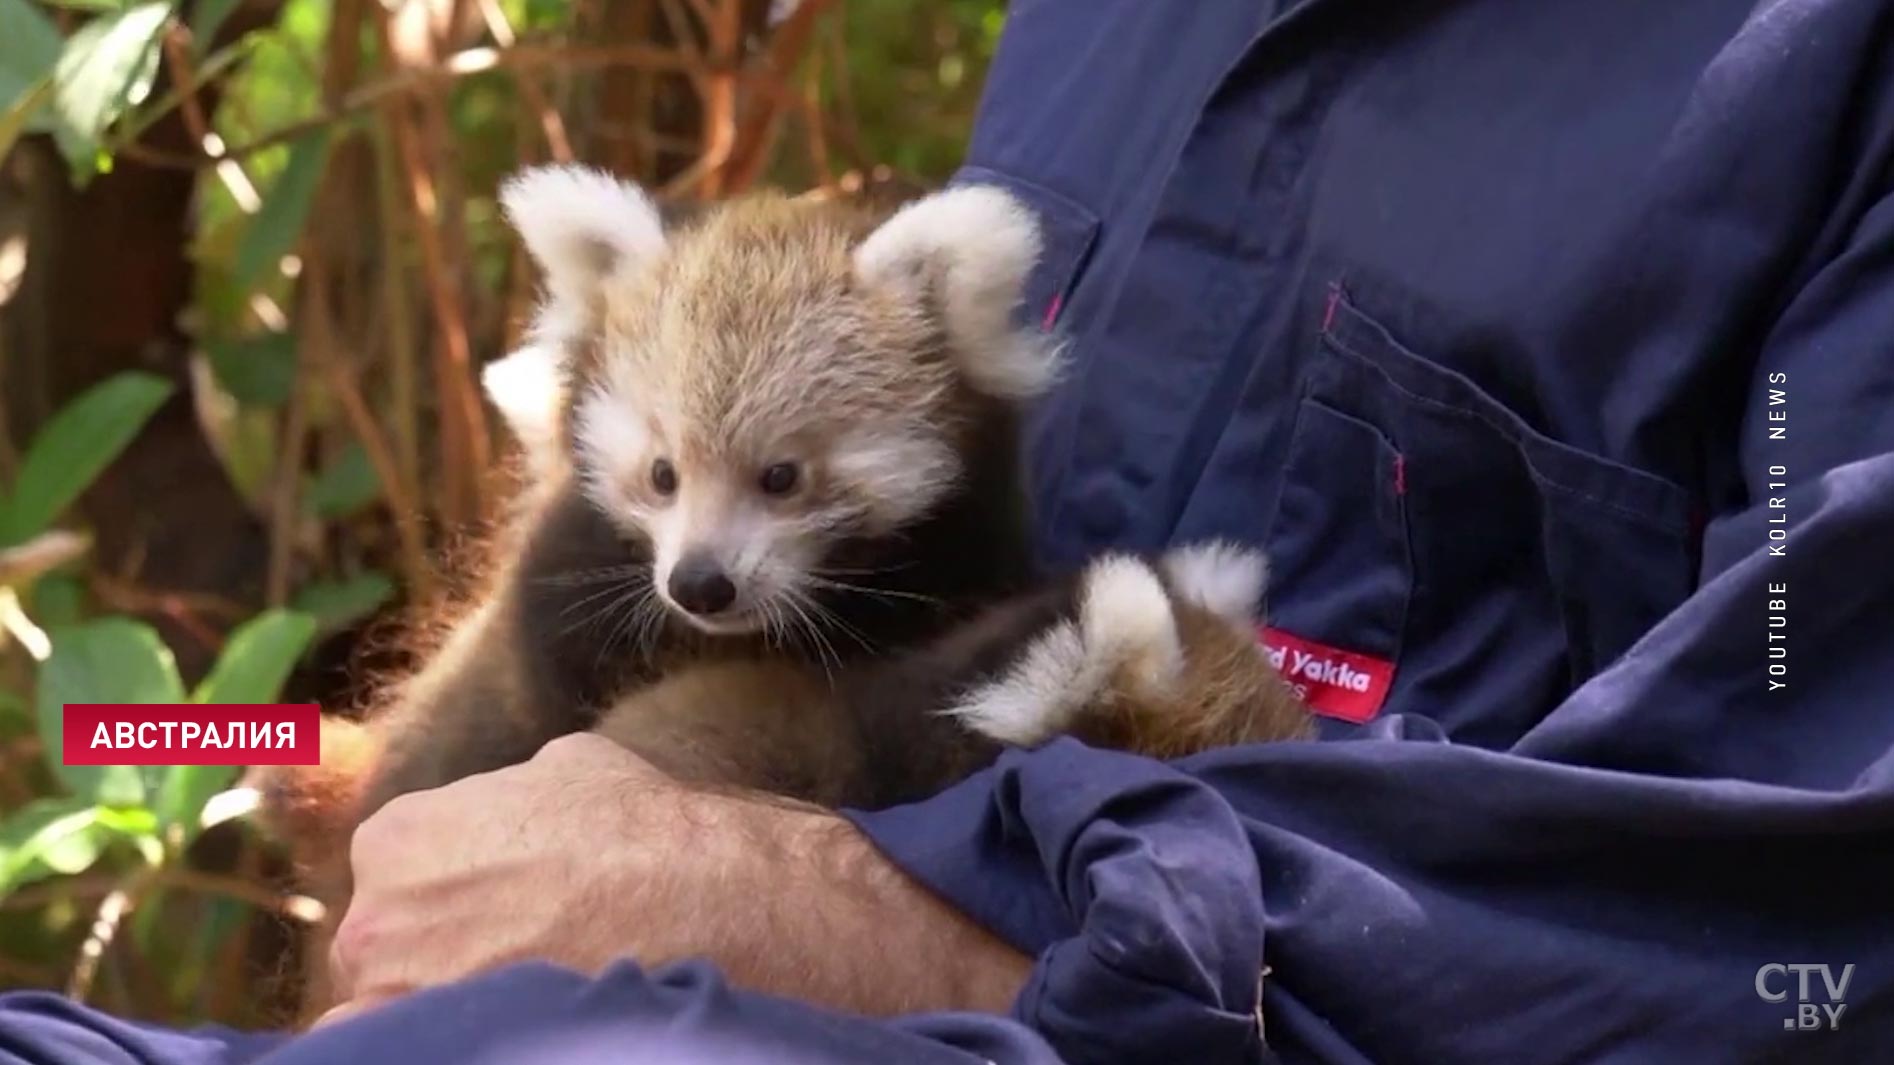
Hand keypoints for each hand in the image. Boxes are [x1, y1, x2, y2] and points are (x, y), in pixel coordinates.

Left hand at [318, 733, 1031, 1024]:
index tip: (504, 910)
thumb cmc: (646, 831)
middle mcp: (375, 917)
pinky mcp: (428, 1044)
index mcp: (398, 836)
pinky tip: (498, 1032)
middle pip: (387, 947)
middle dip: (440, 951)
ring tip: (521, 994)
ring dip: (440, 1000)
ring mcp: (396, 993)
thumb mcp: (572, 767)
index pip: (399, 877)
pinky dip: (429, 1044)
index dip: (455, 895)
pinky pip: (397, 1052)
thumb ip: (513, 791)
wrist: (705, 904)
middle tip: (518, 955)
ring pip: (391, 1009)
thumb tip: (518, 801)